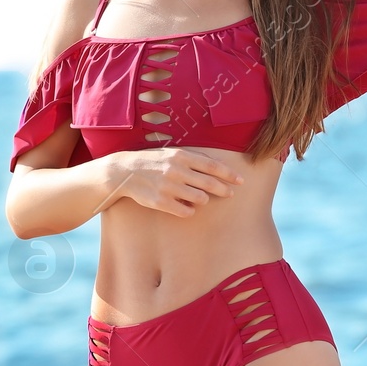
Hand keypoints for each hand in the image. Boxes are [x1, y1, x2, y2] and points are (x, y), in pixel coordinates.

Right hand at [107, 148, 243, 217]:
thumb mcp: (173, 154)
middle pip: (209, 183)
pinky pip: (185, 211)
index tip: (241, 181)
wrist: (125, 171)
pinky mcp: (161, 202)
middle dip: (224, 189)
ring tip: (200, 197)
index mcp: (181, 156)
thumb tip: (220, 165)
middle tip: (231, 194)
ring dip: (204, 199)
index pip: (212, 166)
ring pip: (199, 199)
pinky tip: (187, 207)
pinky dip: (190, 210)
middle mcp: (176, 171)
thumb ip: (195, 159)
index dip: (229, 174)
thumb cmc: (154, 161)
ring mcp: (168, 187)